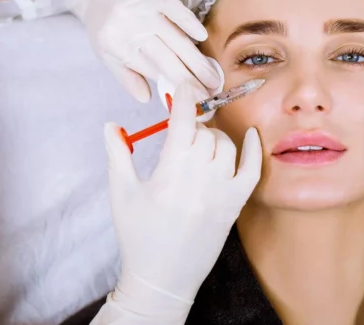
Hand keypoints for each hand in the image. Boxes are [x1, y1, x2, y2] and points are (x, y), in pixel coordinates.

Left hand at [81, 0, 220, 102]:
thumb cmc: (106, 29)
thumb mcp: (108, 56)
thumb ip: (127, 78)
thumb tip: (146, 99)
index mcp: (119, 47)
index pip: (153, 72)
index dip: (175, 88)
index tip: (193, 101)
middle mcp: (131, 29)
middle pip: (167, 58)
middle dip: (191, 79)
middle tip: (211, 94)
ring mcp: (144, 11)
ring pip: (176, 38)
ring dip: (196, 59)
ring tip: (214, 77)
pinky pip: (176, 10)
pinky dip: (190, 23)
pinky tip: (203, 37)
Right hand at [104, 84, 261, 306]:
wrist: (162, 277)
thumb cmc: (138, 235)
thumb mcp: (122, 192)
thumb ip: (118, 154)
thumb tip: (110, 124)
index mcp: (171, 171)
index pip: (183, 122)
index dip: (184, 99)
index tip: (183, 86)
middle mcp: (200, 177)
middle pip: (205, 133)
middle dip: (193, 126)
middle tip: (181, 132)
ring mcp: (221, 192)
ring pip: (226, 147)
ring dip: (214, 139)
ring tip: (199, 145)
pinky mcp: (234, 206)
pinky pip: (251, 172)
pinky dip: (253, 151)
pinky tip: (251, 136)